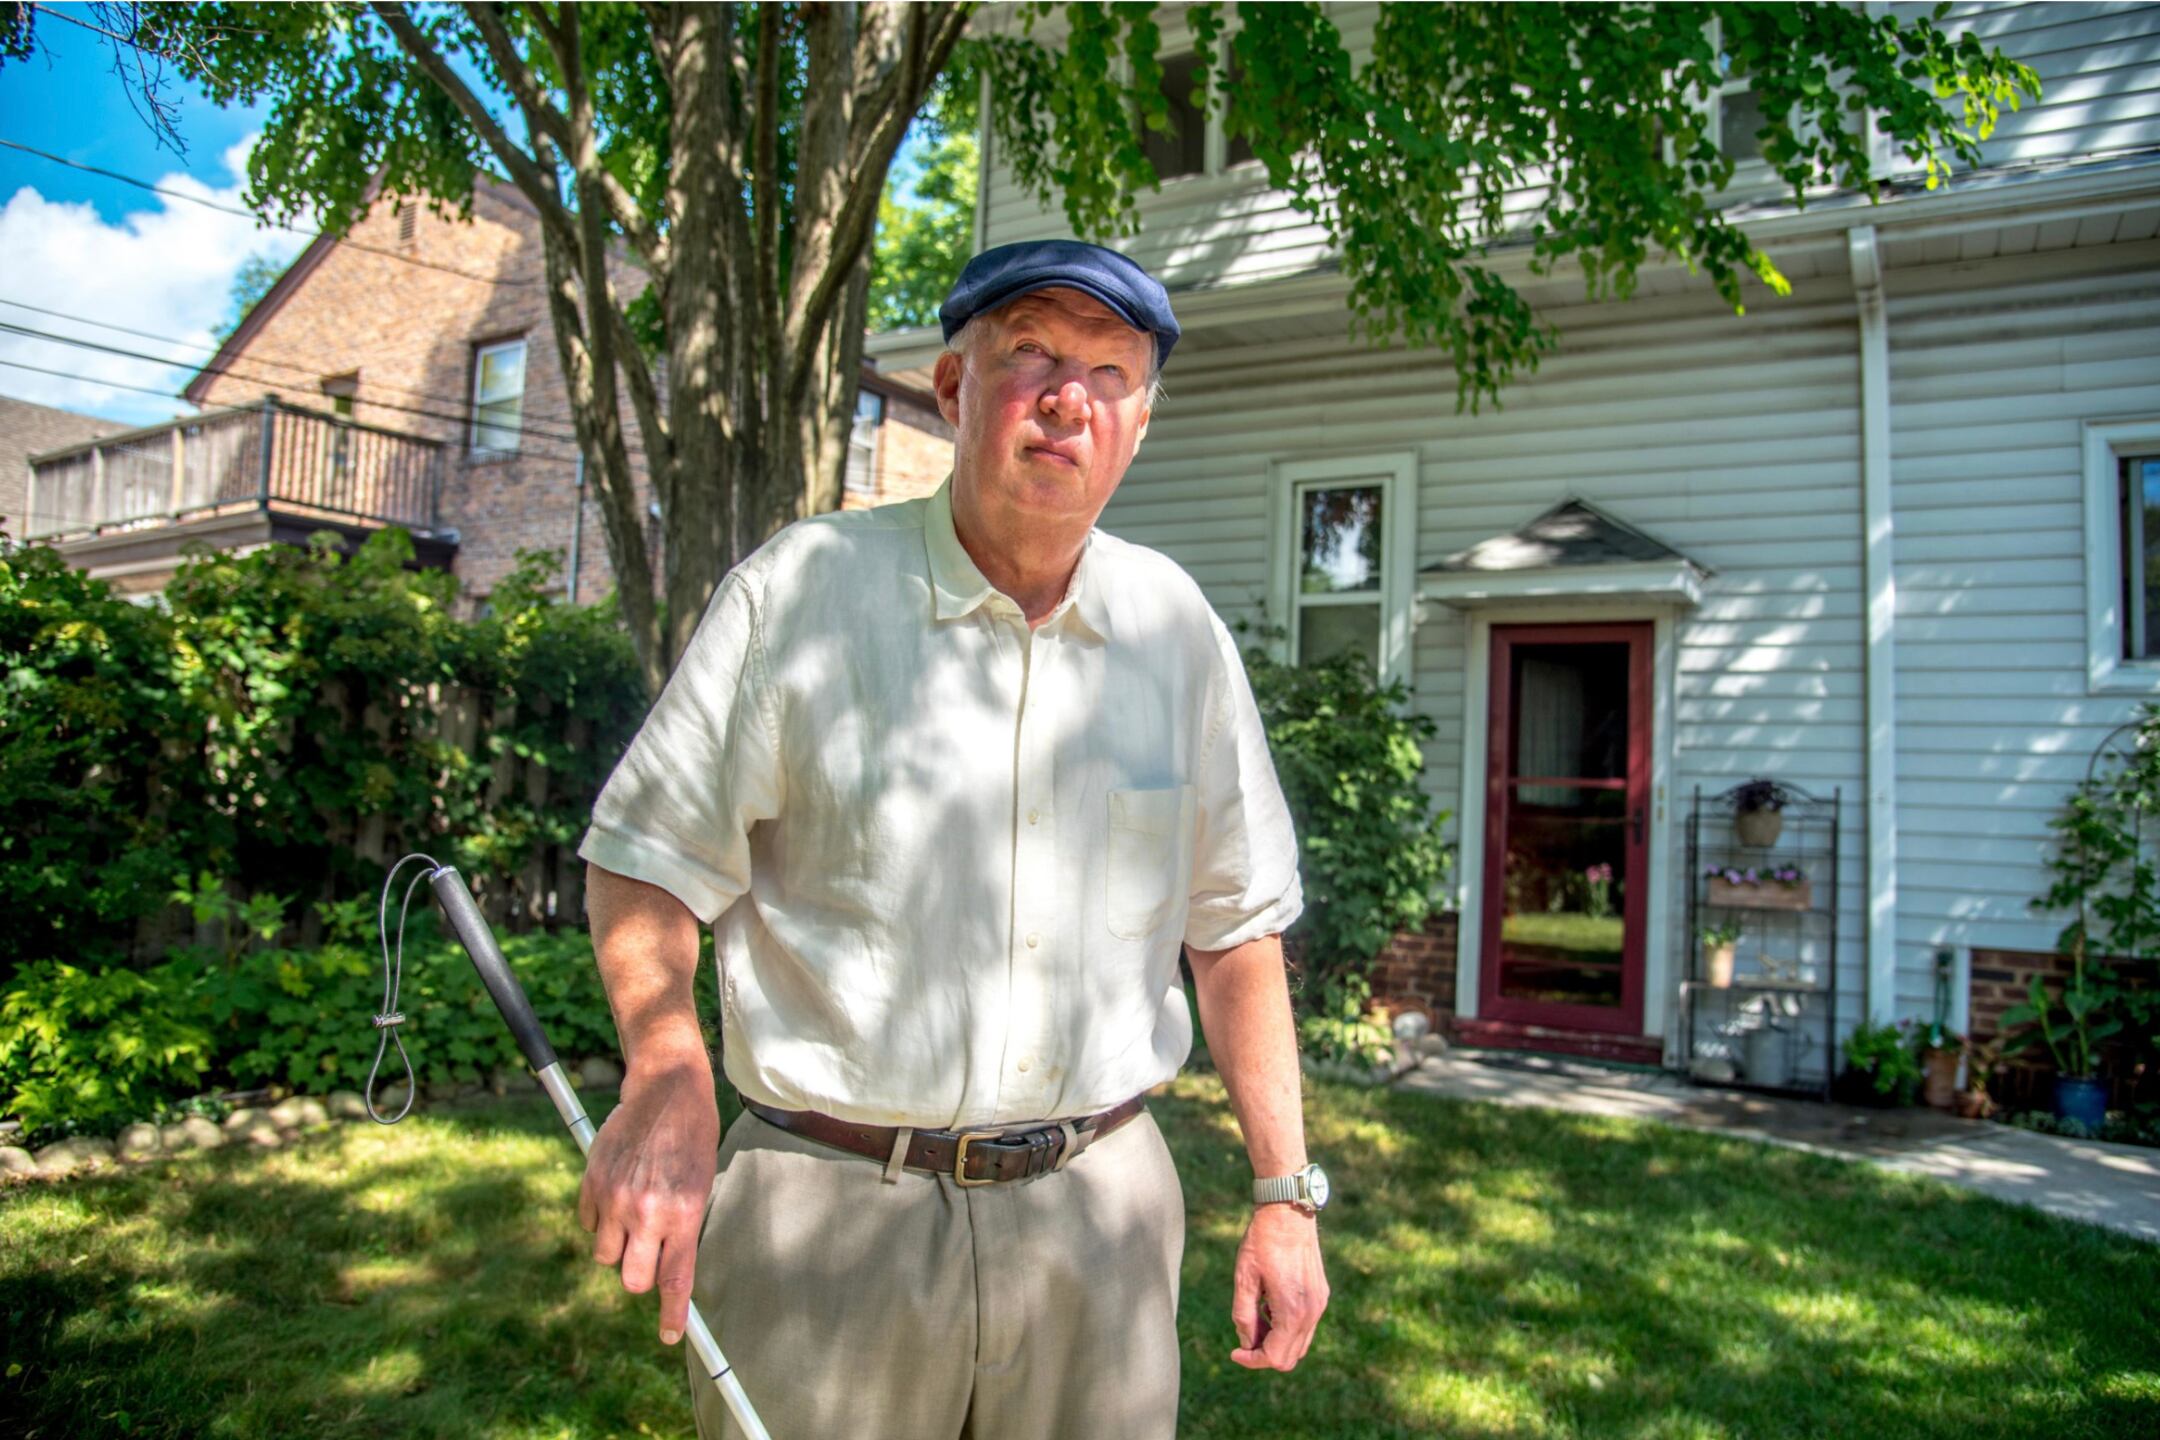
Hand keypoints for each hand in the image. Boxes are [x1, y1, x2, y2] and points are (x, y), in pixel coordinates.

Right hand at [577, 1059, 720, 1345]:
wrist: (664, 1091)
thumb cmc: (691, 1139)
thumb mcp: (700, 1185)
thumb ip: (681, 1228)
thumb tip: (667, 1271)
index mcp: (682, 1213)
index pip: (675, 1279)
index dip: (673, 1314)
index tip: (672, 1335)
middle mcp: (647, 1211)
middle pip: (631, 1279)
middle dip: (638, 1276)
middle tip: (647, 1255)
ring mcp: (615, 1198)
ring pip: (605, 1255)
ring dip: (618, 1246)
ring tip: (633, 1213)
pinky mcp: (592, 1183)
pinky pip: (588, 1224)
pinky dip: (599, 1218)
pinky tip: (617, 1191)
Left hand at [1229, 1202, 1329, 1370]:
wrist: (1288, 1212)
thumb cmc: (1262, 1242)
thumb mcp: (1244, 1278)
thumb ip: (1243, 1314)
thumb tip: (1245, 1341)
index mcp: (1292, 1311)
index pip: (1275, 1358)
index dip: (1252, 1360)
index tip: (1235, 1351)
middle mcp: (1311, 1312)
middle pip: (1290, 1357)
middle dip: (1264, 1353)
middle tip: (1244, 1333)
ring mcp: (1319, 1304)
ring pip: (1300, 1344)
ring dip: (1276, 1340)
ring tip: (1256, 1316)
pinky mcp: (1321, 1295)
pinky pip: (1306, 1327)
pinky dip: (1287, 1328)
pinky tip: (1270, 1305)